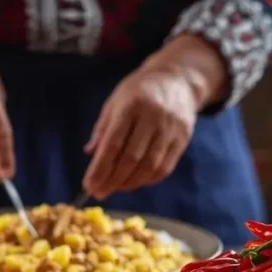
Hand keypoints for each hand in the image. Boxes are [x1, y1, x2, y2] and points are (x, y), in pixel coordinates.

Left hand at [82, 35, 229, 199]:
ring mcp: (170, 129)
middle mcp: (153, 118)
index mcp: (131, 107)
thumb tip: (90, 154)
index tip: (89, 185)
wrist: (177, 79)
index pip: (113, 143)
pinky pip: (164, 168)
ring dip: (130, 183)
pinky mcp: (182, 139)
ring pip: (149, 166)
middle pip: (132, 158)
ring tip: (115, 188)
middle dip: (112, 180)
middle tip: (99, 192)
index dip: (100, 168)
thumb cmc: (138, 92)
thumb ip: (103, 129)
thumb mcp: (115, 102)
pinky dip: (147, 180)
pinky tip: (134, 182)